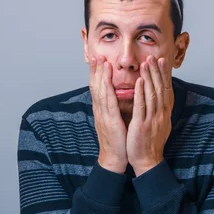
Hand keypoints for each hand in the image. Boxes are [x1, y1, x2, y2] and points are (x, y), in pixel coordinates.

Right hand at [89, 56, 127, 172]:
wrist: (114, 158)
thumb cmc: (117, 140)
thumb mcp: (114, 121)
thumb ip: (114, 108)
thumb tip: (117, 97)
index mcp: (102, 110)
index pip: (98, 88)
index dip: (97, 74)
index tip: (98, 60)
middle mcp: (100, 110)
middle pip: (96, 86)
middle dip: (96, 70)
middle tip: (96, 55)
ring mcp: (103, 115)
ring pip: (100, 91)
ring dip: (100, 75)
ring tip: (101, 61)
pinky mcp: (109, 120)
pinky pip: (108, 102)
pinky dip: (108, 89)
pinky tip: (109, 79)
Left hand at [127, 55, 173, 175]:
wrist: (147, 161)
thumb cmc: (150, 142)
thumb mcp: (159, 124)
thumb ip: (159, 110)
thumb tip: (161, 98)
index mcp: (164, 113)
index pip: (166, 90)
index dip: (164, 75)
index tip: (162, 62)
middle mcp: (161, 114)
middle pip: (161, 89)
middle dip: (157, 72)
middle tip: (154, 57)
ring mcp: (152, 119)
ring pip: (152, 94)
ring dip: (150, 77)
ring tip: (147, 63)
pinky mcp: (142, 125)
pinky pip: (142, 106)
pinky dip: (141, 93)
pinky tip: (139, 82)